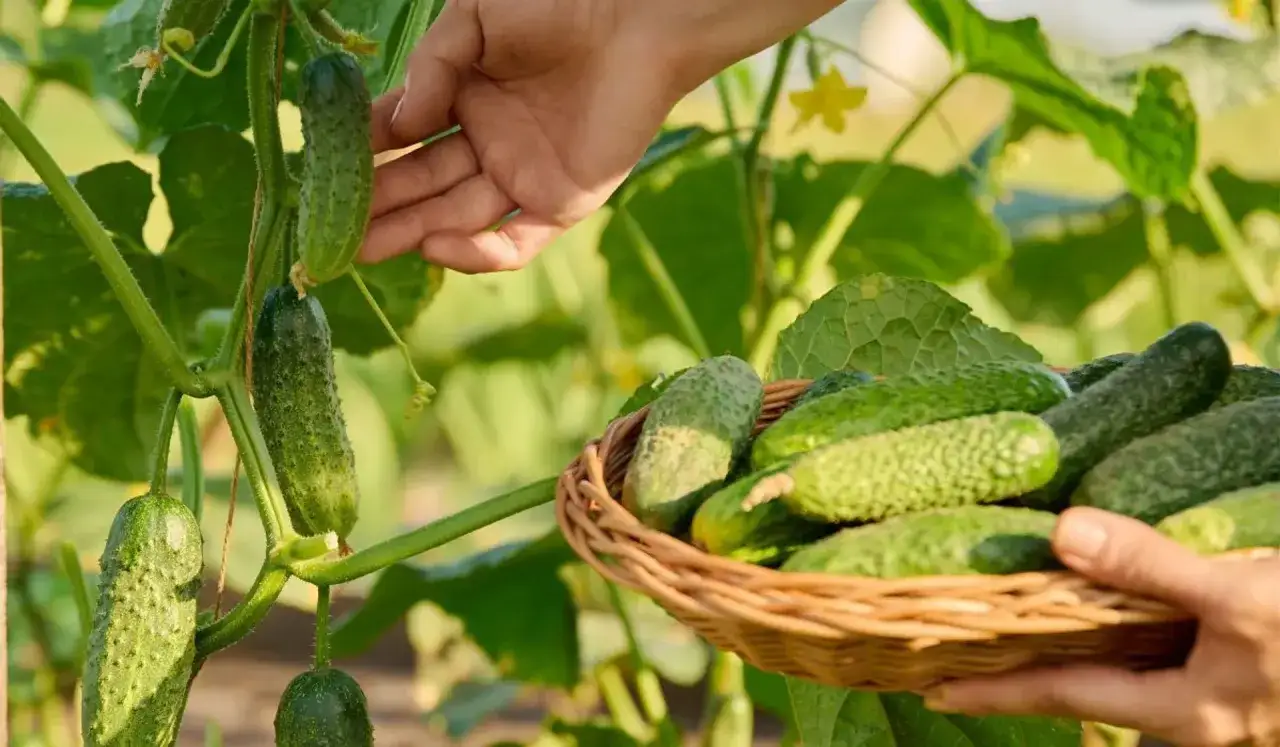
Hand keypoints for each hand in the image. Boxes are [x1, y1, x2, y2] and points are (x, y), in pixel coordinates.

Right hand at [358, 0, 839, 273]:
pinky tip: (436, 245)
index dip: (363, 154)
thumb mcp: (473, 21)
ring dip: (408, 233)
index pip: (402, 135)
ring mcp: (523, 176)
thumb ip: (431, 70)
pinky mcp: (562, 203)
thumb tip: (395, 125)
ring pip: (456, 215)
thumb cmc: (557, 5)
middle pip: (422, 183)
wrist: (635, 20)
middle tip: (329, 231)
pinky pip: (515, 242)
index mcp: (465, 97)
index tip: (321, 171)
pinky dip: (476, 252)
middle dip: (376, 207)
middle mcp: (489, 141)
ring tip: (359, 250)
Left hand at [922, 506, 1279, 746]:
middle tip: (959, 646)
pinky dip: (1126, 615)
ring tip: (1020, 614)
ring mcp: (1219, 688)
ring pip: (1125, 660)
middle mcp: (1193, 710)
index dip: (995, 691)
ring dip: (1073, 637)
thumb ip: (1152, 569)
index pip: (1062, 697)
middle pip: (1086, 683)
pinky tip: (1110, 589)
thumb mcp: (1243, 600)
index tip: (931, 691)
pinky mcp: (1241, 657)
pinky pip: (1162, 639)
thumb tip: (1062, 535)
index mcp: (1184, 712)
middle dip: (1024, 665)